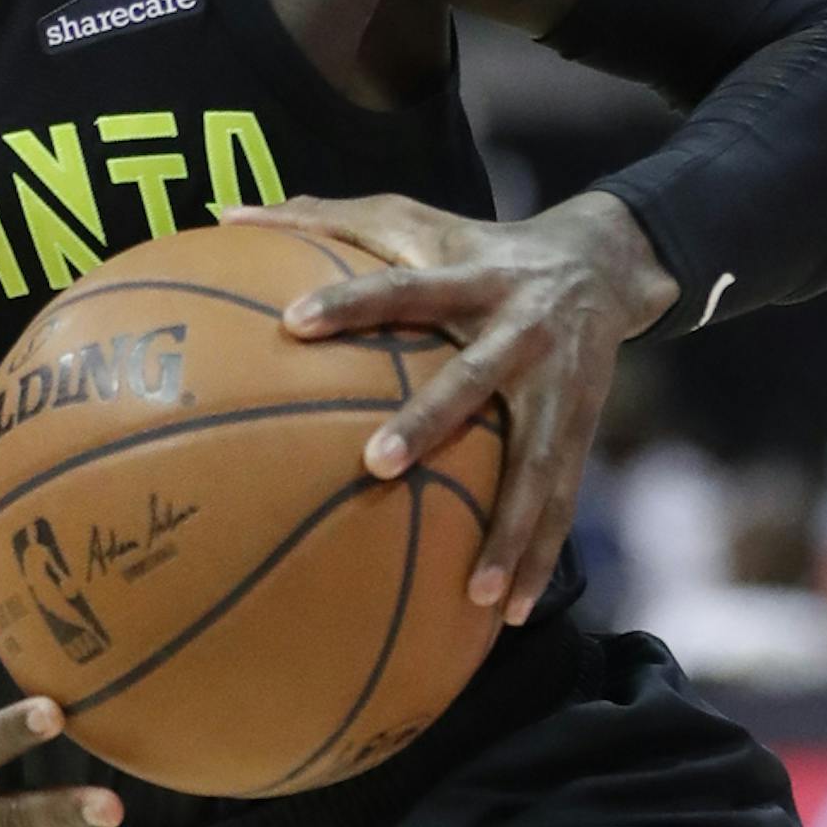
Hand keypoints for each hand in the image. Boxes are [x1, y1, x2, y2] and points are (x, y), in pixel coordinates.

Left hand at [228, 188, 676, 624]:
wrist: (604, 261)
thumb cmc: (479, 246)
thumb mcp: (414, 219)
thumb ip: (324, 219)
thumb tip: (222, 214)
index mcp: (471, 278)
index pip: (404, 288)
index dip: (352, 301)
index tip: (292, 324)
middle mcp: (520, 330)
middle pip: (473, 379)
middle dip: (431, 422)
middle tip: (376, 465)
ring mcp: (557, 385)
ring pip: (536, 463)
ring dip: (511, 530)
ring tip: (478, 594)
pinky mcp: (582, 427)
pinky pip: (562, 499)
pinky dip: (540, 555)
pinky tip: (509, 612)